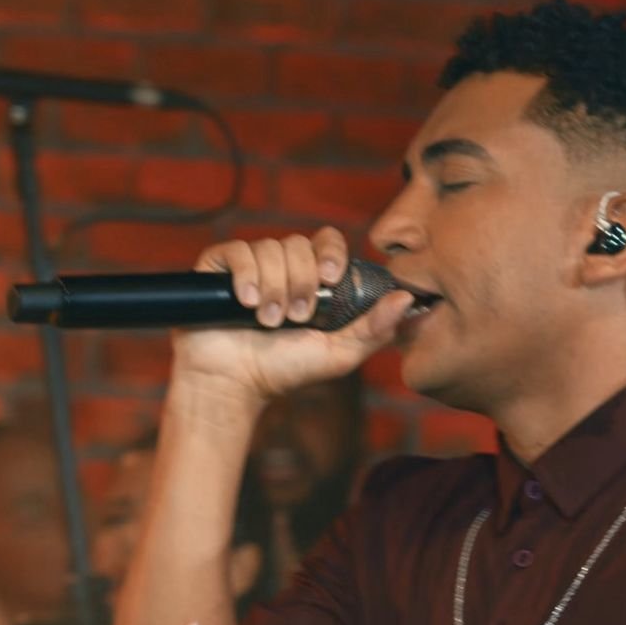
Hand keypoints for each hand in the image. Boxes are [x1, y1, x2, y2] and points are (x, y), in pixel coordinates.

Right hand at [173, 228, 413, 404]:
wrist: (235, 383)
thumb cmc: (286, 369)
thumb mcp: (340, 353)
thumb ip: (375, 328)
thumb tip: (407, 298)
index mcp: (311, 279)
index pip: (327, 241)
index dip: (330, 253)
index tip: (329, 278)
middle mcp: (282, 267)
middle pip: (299, 244)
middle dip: (301, 282)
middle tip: (295, 317)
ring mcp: (250, 266)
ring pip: (269, 248)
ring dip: (274, 288)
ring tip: (267, 321)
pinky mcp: (218, 268)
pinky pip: (238, 251)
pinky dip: (246, 277)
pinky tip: (246, 304)